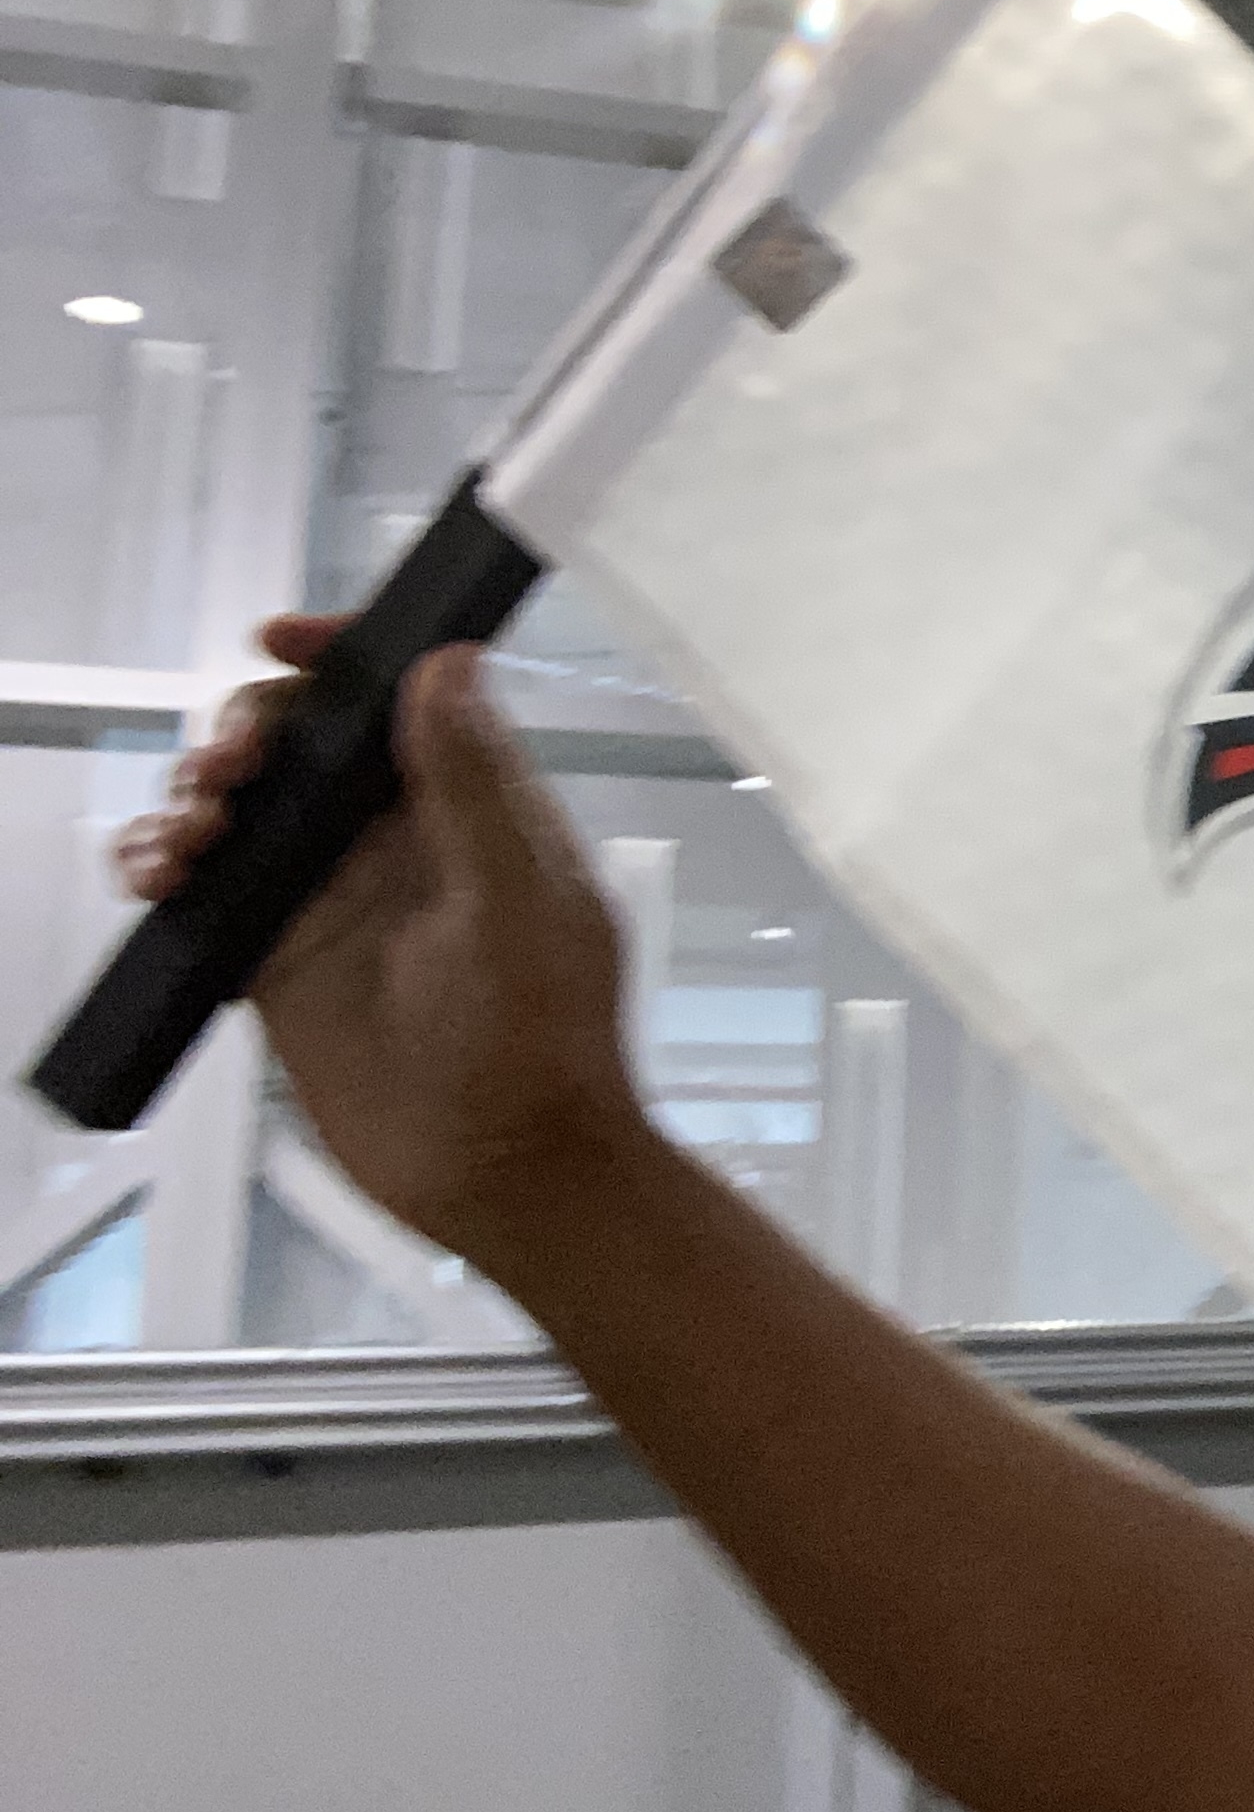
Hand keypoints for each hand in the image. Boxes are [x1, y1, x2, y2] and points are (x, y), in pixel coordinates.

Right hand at [115, 617, 656, 1271]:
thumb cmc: (540, 1045)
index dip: (342, 656)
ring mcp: (332, 898)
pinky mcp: (277, 958)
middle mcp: (399, 841)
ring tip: (189, 835)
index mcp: (476, 809)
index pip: (405, 698)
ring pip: (242, 806)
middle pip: (301, 740)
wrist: (503, 1171)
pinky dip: (162, 865)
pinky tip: (155, 877)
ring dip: (194, 795)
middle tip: (228, 772)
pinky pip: (204, 888)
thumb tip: (447, 663)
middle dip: (247, 729)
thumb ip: (478, 784)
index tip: (279, 640)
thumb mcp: (515, 902)